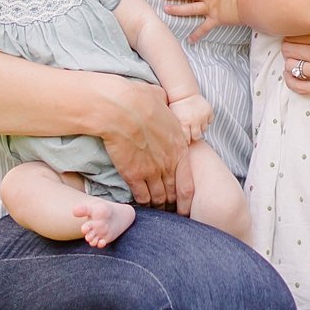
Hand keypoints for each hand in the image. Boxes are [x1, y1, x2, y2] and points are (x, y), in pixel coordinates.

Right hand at [93, 79, 194, 214]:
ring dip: (157, 206)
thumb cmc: (141, 99)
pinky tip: (140, 204)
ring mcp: (151, 171)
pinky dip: (142, 202)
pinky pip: (141, 196)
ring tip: (155, 210)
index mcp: (180, 147)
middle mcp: (168, 164)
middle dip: (172, 204)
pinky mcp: (133, 175)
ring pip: (158, 198)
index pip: (188, 184)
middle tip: (169, 210)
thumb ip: (165, 108)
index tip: (184, 207)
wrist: (122, 107)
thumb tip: (161, 100)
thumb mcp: (162, 100)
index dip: (186, 200)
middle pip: (173, 194)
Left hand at [168, 92, 213, 142]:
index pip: (187, 139)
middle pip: (197, 136)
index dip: (186, 141)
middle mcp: (194, 120)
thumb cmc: (176, 107)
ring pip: (204, 129)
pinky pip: (210, 121)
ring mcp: (202, 116)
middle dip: (194, 136)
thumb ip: (174, 129)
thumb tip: (171, 143)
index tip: (185, 140)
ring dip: (200, 127)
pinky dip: (207, 120)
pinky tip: (201, 118)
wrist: (184, 94)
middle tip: (191, 132)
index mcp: (184, 122)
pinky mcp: (209, 111)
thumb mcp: (172, 118)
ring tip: (195, 123)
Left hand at [281, 0, 309, 101]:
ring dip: (292, 58)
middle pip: (287, 48)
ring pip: (291, 66)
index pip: (292, 29)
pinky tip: (294, 71)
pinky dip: (292, 78)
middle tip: (299, 37)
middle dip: (291, 40)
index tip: (300, 22)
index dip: (294, 24)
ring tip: (299, 52)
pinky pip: (299, 87)